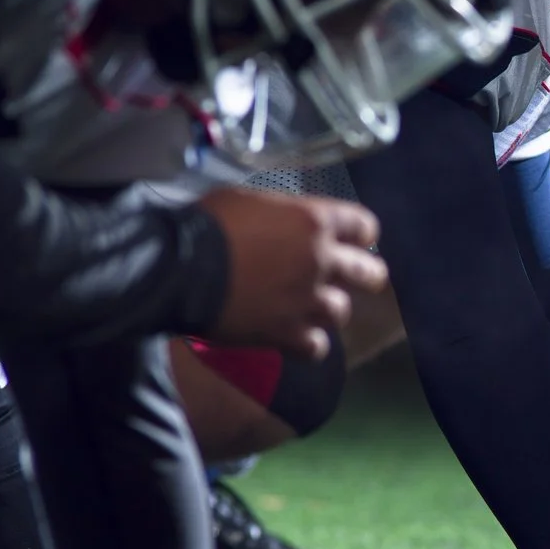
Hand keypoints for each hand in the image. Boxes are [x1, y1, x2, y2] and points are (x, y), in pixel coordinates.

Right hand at [199, 187, 385, 357]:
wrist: (179, 269)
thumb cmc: (206, 225)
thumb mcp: (248, 201)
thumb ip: (280, 216)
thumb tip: (282, 224)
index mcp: (314, 221)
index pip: (364, 225)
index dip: (360, 234)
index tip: (356, 239)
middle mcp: (321, 260)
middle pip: (369, 273)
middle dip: (364, 274)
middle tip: (356, 278)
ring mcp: (307, 300)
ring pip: (341, 311)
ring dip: (328, 309)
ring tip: (312, 308)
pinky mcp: (287, 333)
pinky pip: (316, 347)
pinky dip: (308, 344)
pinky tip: (295, 338)